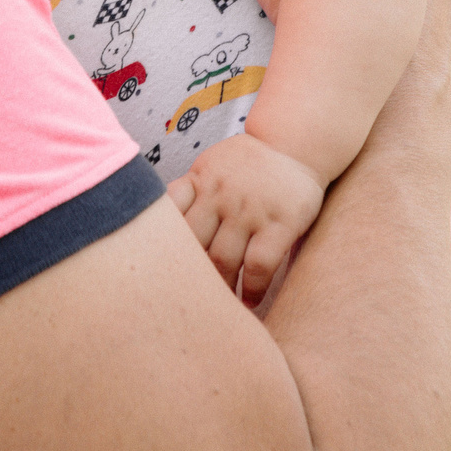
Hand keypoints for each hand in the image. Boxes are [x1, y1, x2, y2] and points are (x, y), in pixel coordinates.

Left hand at [167, 132, 324, 306]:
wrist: (296, 144)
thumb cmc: (247, 165)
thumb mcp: (211, 166)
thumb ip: (187, 193)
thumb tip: (155, 229)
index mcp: (200, 179)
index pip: (167, 215)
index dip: (160, 246)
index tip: (159, 272)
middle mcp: (221, 193)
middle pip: (192, 245)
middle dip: (187, 276)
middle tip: (188, 299)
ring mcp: (250, 208)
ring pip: (223, 260)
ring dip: (219, 290)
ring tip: (220, 307)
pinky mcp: (281, 221)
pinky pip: (259, 265)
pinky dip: (252, 289)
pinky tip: (249, 300)